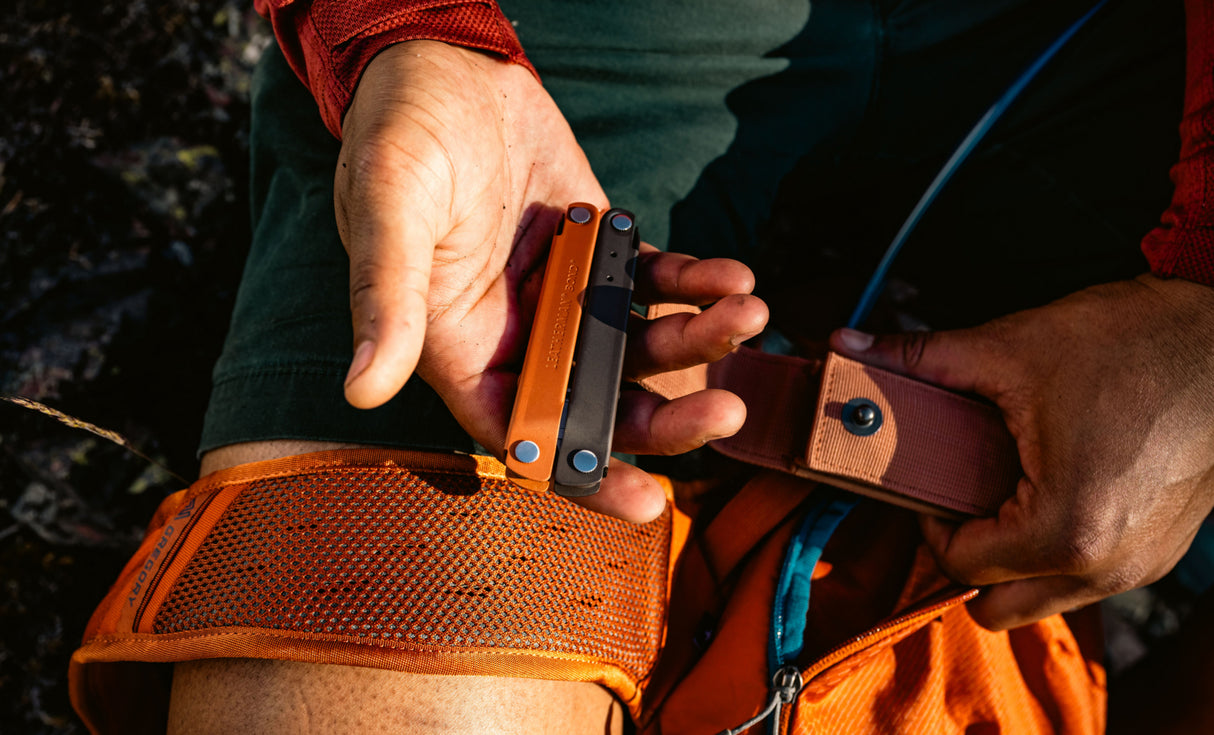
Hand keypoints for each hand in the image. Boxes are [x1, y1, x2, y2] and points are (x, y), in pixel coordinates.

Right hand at [335, 41, 766, 521]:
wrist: (442, 66)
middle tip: (723, 411)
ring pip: (640, 346)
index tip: (645, 501)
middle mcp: (519, 335)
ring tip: (747, 313)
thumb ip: (386, 300)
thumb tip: (362, 387)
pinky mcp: (601, 249)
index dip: (582, 475)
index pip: (524, 436)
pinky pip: (656, 283)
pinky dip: (695, 285)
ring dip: (698, 341)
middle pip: (600, 403)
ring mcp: (566, 295)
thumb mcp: (387, 212)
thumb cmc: (398, 137)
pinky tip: (728, 276)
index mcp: (461, 349)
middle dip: (665, 418)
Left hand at [830, 274, 1213, 629]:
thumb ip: (921, 359)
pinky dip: (1052, 548)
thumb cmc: (1138, 343)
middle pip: (996, 606)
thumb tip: (849, 346)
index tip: (927, 481)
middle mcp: (1106, 566)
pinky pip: (1083, 577)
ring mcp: (1139, 565)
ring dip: (1009, 558)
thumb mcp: (1013, 348)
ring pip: (1042, 598)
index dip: (926, 522)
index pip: (959, 565)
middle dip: (965, 557)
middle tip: (959, 497)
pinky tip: (1048, 486)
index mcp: (1065, 529)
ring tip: (1004, 488)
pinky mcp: (1159, 550)